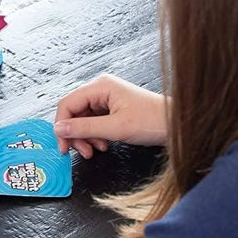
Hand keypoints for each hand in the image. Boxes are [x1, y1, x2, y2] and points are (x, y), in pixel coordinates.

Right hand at [52, 74, 166, 157]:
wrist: (178, 124)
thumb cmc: (155, 121)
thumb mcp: (116, 128)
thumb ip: (84, 128)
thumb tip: (59, 129)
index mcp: (100, 86)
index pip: (67, 104)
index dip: (62, 126)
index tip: (63, 145)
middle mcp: (101, 89)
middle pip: (74, 112)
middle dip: (76, 134)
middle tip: (82, 151)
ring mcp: (106, 99)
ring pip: (82, 119)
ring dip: (86, 137)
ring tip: (97, 149)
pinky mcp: (112, 108)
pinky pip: (94, 122)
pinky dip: (95, 135)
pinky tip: (104, 144)